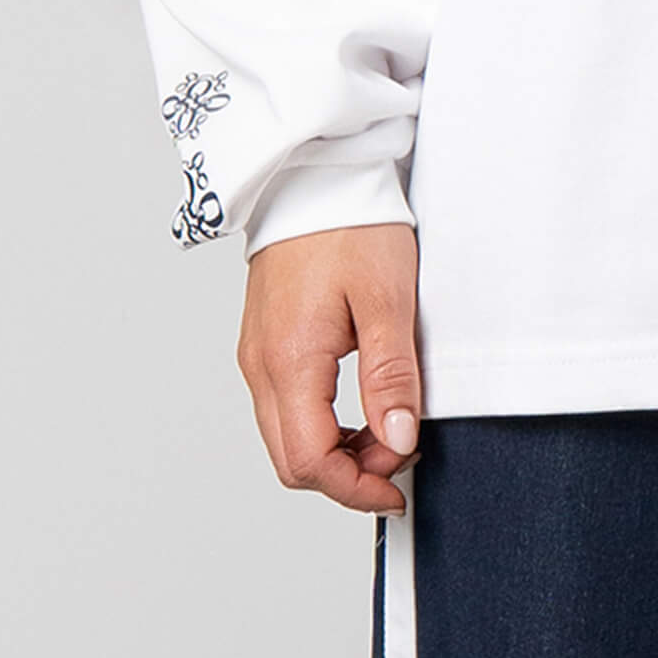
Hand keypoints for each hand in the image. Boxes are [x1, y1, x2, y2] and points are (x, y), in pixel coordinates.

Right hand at [236, 221, 424, 512]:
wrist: (316, 170)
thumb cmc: (351, 220)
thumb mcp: (387, 296)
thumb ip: (391, 375)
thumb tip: (398, 439)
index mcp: (288, 359)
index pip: (310, 462)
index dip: (357, 487)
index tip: (398, 486)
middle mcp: (260, 364)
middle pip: (292, 459)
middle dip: (347, 475)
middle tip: (399, 457)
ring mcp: (257, 353)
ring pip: (285, 436)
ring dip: (334, 451)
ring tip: (387, 429)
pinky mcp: (264, 340)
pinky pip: (283, 406)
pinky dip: (320, 423)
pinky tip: (359, 406)